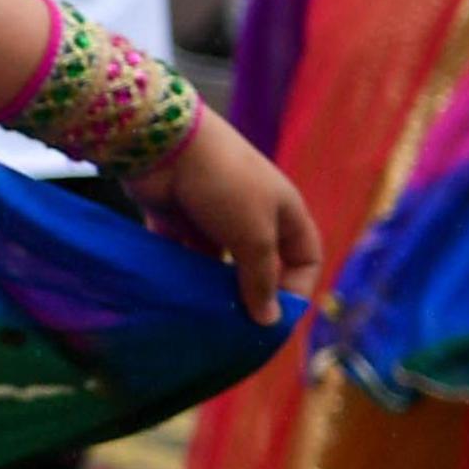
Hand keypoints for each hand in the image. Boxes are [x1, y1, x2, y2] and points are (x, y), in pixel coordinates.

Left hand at [130, 111, 322, 324]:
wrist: (164, 141)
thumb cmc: (224, 184)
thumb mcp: (254, 236)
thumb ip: (260, 279)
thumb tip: (269, 320)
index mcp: (282, 212)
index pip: (304, 258)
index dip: (296, 288)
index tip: (275, 318)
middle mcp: (250, 214)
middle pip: (258, 264)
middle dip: (249, 294)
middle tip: (235, 326)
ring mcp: (211, 214)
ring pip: (215, 262)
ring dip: (210, 287)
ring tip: (201, 318)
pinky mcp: (174, 216)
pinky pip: (180, 253)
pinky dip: (177, 273)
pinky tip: (172, 296)